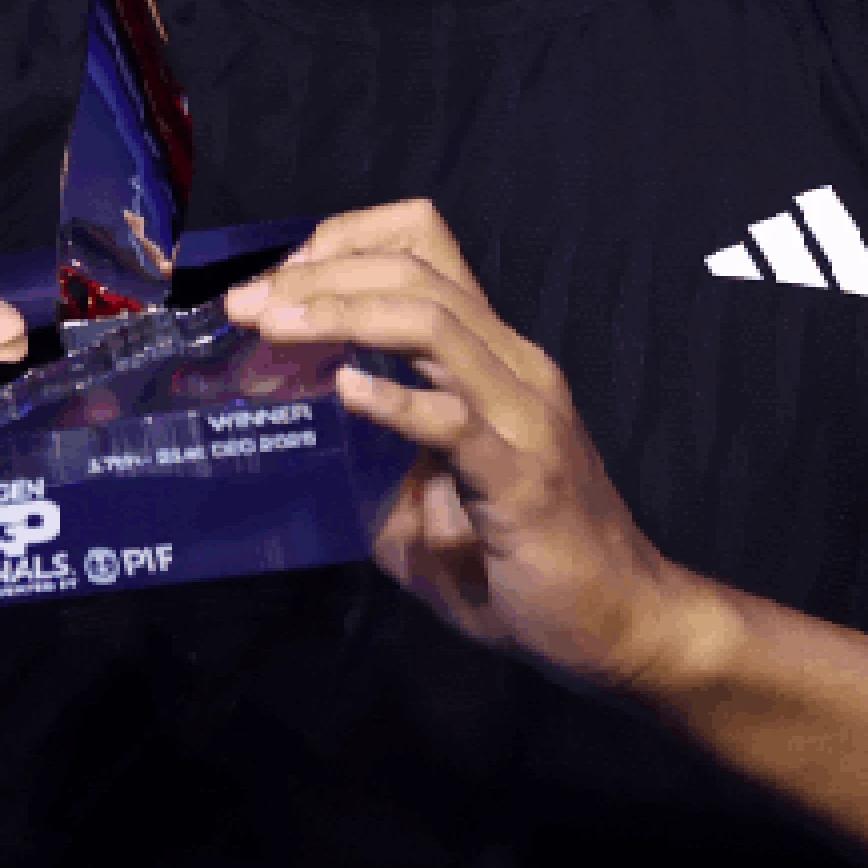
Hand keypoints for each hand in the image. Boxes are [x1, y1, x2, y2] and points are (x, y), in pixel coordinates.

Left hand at [226, 199, 725, 696]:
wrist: (622, 625)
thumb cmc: (526, 566)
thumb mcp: (430, 498)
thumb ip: (372, 461)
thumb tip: (291, 443)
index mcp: (492, 358)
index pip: (425, 247)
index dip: (344, 241)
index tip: (275, 280)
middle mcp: (514, 366)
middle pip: (415, 271)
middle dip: (319, 273)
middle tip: (246, 304)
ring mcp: (525, 415)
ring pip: (433, 321)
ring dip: (341, 314)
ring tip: (274, 327)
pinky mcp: (524, 476)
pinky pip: (455, 421)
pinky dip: (395, 400)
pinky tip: (345, 391)